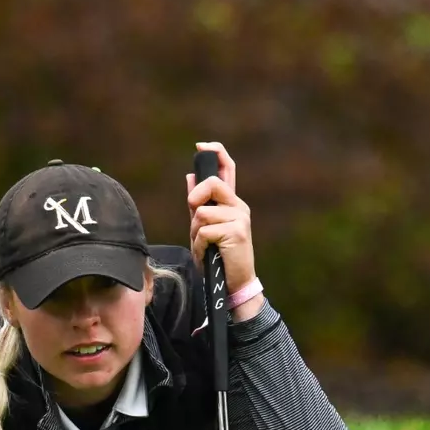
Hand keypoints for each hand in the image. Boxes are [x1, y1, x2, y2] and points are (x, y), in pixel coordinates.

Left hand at [185, 140, 258, 301]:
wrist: (233, 283)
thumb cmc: (217, 257)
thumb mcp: (204, 227)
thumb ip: (198, 204)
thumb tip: (189, 178)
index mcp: (232, 203)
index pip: (228, 169)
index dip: (216, 153)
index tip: (202, 146)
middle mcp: (239, 206)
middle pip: (211, 184)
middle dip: (195, 199)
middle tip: (194, 216)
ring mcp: (240, 218)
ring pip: (203, 212)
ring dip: (196, 232)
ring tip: (204, 246)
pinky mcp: (237, 232)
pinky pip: (204, 230)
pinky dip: (199, 245)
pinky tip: (207, 253)